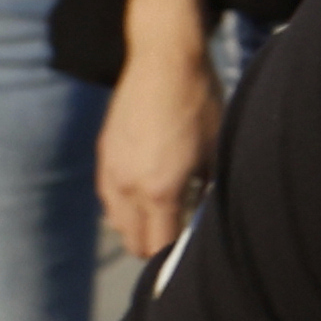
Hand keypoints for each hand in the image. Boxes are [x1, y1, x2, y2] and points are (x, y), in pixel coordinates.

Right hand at [96, 42, 223, 265]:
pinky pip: (108, 196)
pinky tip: (144, 196)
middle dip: (155, 247)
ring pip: (117, 221)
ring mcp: (111, 170)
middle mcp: (128, 186)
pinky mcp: (104, 154)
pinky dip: (124, 205)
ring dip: (137, 227)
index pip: (158, 245)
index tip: (189, 258)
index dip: (173, 257)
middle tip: (179, 241)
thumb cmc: (199, 105)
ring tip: (163, 219)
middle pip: (133, 240)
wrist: (165, 62)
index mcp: (159, 191)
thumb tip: (206, 221)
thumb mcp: (216, 153)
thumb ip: (207, 193)